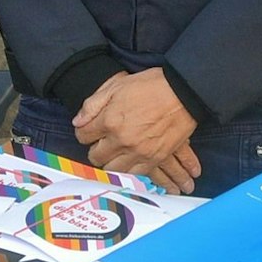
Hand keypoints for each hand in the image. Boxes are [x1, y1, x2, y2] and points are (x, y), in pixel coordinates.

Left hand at [73, 70, 199, 190]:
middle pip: (96, 157)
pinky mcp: (154, 159)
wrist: (183, 92)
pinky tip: (129, 163)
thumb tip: (78, 121)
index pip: (83, 136)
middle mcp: (121, 140)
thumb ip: (93, 105)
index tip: (89, 130)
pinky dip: (130, 171)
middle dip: (96, 149)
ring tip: (115, 153)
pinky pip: (135, 175)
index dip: (84, 132)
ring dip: (111, 162)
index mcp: (109, 120)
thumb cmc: (150, 86)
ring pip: (113, 170)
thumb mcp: (117, 86)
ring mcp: (138, 152)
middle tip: (102, 142)